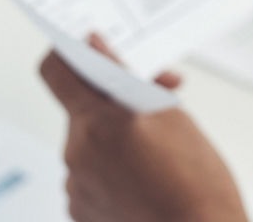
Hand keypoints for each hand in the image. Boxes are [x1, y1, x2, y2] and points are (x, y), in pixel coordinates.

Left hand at [39, 35, 248, 221]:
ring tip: (155, 151)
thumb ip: (126, 78)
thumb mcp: (170, 114)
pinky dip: (111, 169)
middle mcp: (77, 154)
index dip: (67, 53)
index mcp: (98, 121)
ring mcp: (76, 187)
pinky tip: (143, 178)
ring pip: (88, 142)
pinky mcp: (81, 212)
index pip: (55, 70)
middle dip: (113, 101)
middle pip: (81, 108)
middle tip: (156, 101)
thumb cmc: (197, 180)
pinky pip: (89, 175)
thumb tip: (97, 47)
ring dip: (113, 137)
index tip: (86, 48)